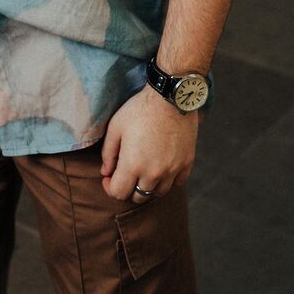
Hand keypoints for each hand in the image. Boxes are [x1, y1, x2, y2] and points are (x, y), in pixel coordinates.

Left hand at [100, 86, 198, 201]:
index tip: (109, 176)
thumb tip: (106, 172)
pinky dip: (169, 179)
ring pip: (158, 193)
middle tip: (126, 173)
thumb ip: (108, 153)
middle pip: (138, 197)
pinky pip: (177, 183)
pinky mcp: (187, 163)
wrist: (170, 97)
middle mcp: (154, 173)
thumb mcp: (116, 126)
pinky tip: (162, 167)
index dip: (109, 187)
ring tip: (144, 170)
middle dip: (128, 188)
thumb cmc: (140, 109)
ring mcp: (173, 170)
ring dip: (148, 186)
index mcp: (133, 165)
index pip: (118, 193)